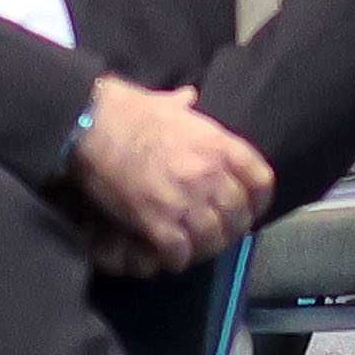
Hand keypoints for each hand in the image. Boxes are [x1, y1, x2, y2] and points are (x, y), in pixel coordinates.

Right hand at [63, 75, 276, 272]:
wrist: (93, 127)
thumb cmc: (128, 111)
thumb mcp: (167, 104)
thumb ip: (185, 105)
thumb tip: (189, 96)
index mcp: (218, 144)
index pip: (261, 181)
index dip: (258, 200)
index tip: (250, 208)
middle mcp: (209, 174)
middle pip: (239, 215)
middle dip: (232, 229)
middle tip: (219, 234)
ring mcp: (185, 200)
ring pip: (213, 239)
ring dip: (204, 247)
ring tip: (194, 247)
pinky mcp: (158, 222)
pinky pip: (180, 253)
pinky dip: (176, 258)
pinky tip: (168, 254)